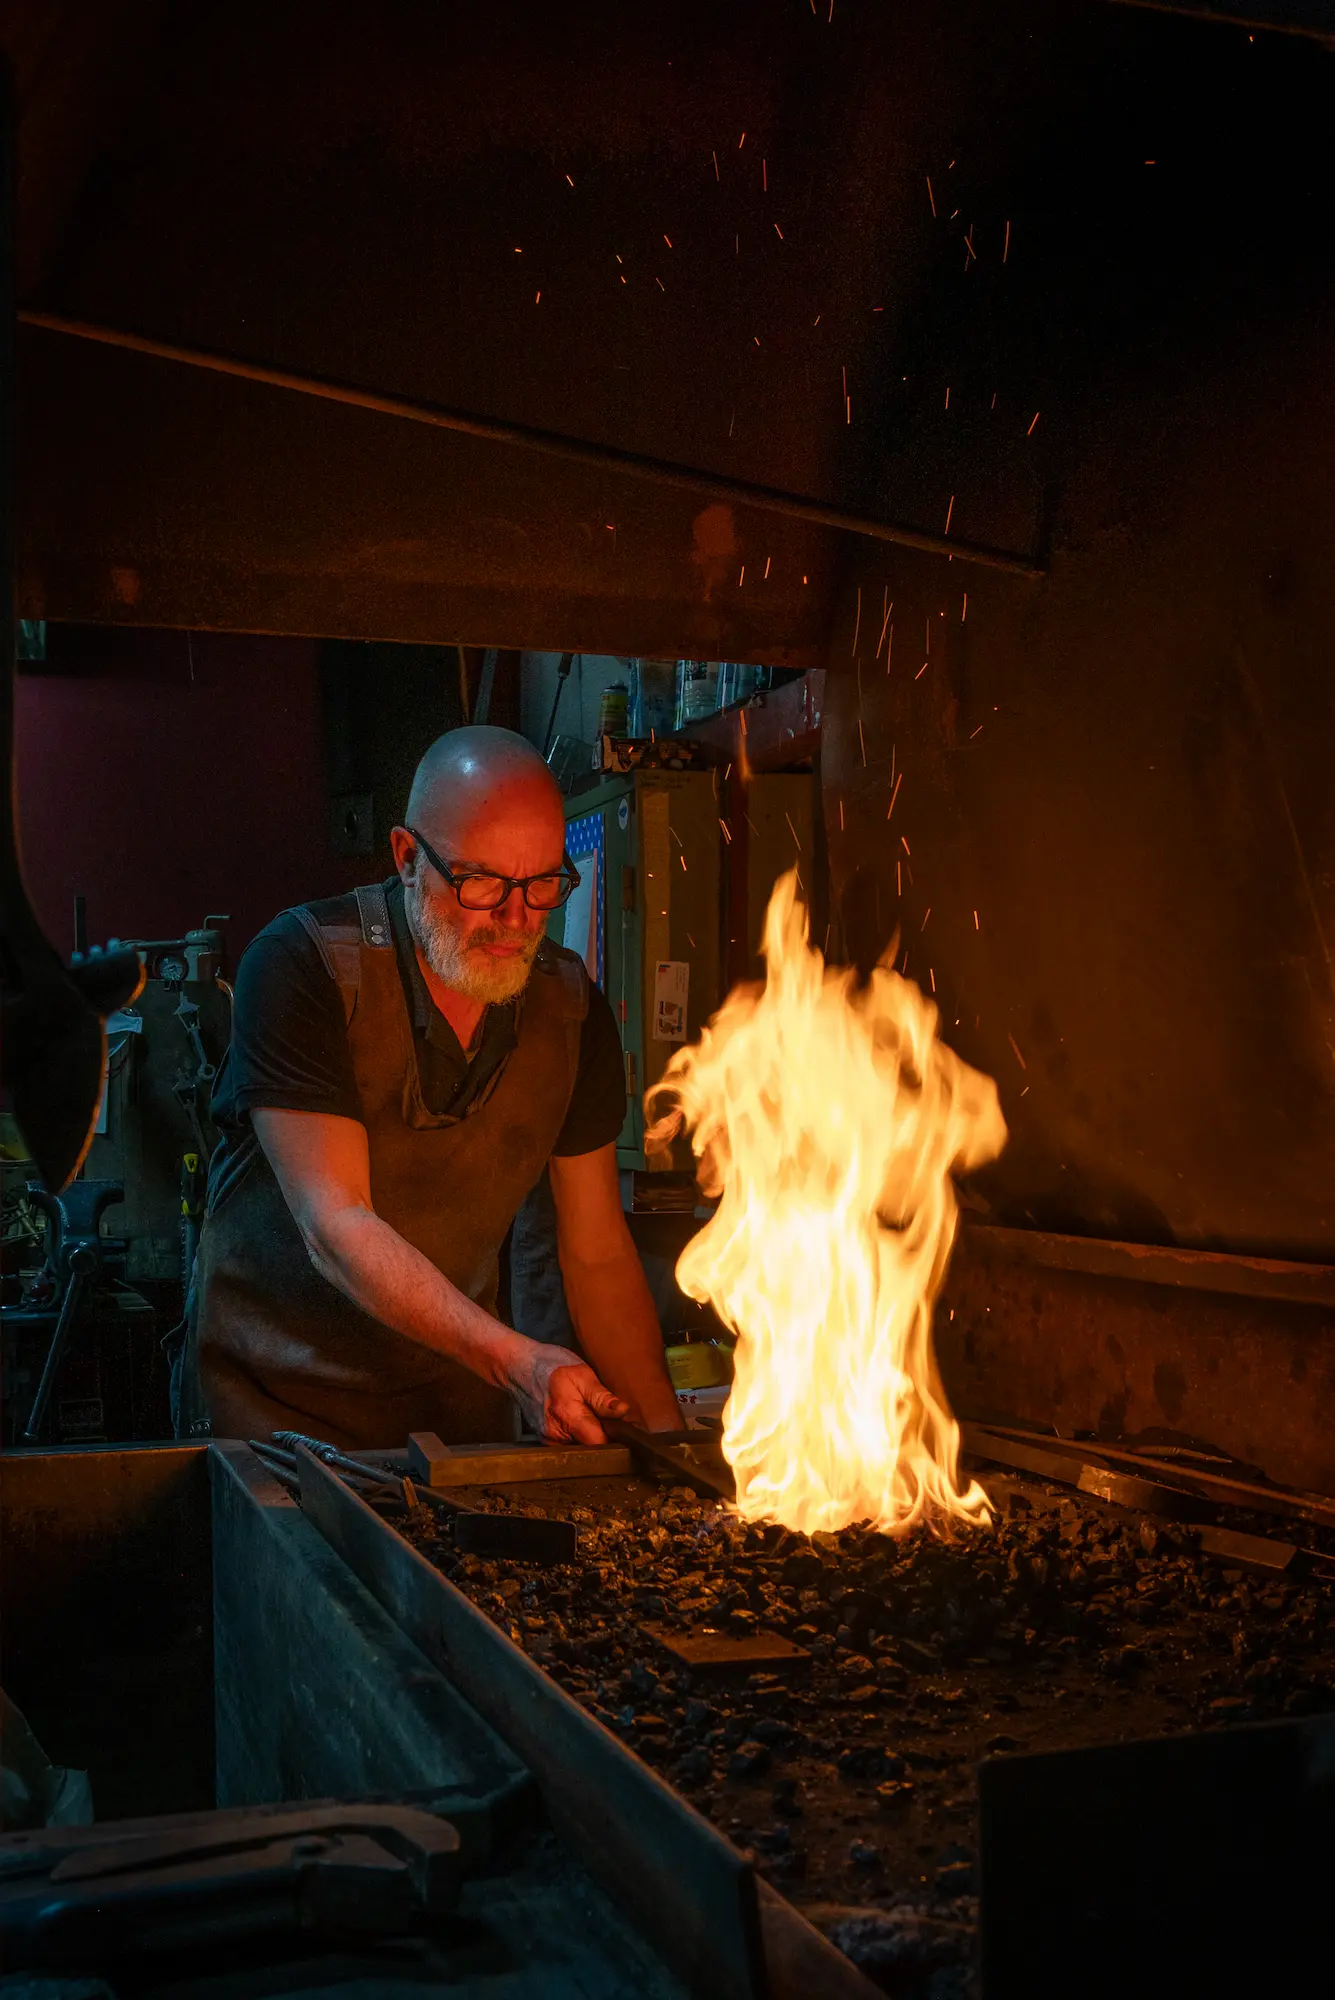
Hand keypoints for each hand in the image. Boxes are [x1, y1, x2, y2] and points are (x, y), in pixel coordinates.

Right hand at [505, 1338, 629, 1443]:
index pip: (600, 1443)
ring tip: (590, 1414)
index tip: (623, 1427)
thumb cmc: (551, 1366)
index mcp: (568, 1418)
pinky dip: (576, 1433)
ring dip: (589, 1434)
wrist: (519, 1366)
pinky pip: (568, 1443)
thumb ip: (602, 1397)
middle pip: (590, 1447)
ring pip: (579, 1446)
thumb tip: (623, 1412)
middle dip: (602, 1436)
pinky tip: (577, 1417)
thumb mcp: (582, 1374)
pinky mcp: (544, 1439)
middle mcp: (556, 1436)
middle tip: (606, 1416)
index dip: (615, 1438)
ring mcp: (548, 1439)